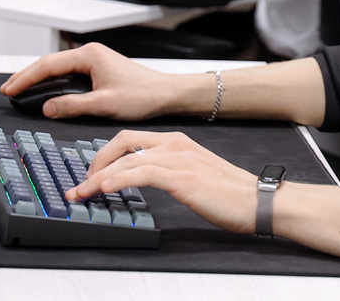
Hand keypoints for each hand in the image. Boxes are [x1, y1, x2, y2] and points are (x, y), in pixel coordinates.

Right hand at [0, 42, 186, 119]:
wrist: (165, 94)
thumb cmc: (142, 96)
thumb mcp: (104, 104)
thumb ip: (72, 105)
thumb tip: (47, 108)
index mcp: (89, 55)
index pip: (47, 65)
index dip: (25, 78)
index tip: (9, 90)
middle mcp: (90, 53)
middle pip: (49, 63)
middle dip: (26, 76)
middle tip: (7, 90)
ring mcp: (93, 60)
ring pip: (57, 67)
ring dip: (38, 78)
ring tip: (19, 90)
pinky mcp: (97, 69)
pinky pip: (67, 73)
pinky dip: (52, 81)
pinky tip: (44, 90)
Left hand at [70, 129, 258, 233]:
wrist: (259, 200)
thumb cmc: (230, 193)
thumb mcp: (194, 175)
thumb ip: (168, 172)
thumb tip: (140, 181)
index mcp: (177, 141)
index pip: (130, 139)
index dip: (103, 155)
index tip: (89, 174)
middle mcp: (175, 144)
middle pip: (122, 142)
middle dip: (95, 162)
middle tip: (80, 185)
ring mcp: (179, 158)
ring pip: (127, 159)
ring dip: (98, 177)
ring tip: (82, 192)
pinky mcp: (183, 176)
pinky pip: (143, 173)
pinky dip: (119, 179)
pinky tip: (105, 188)